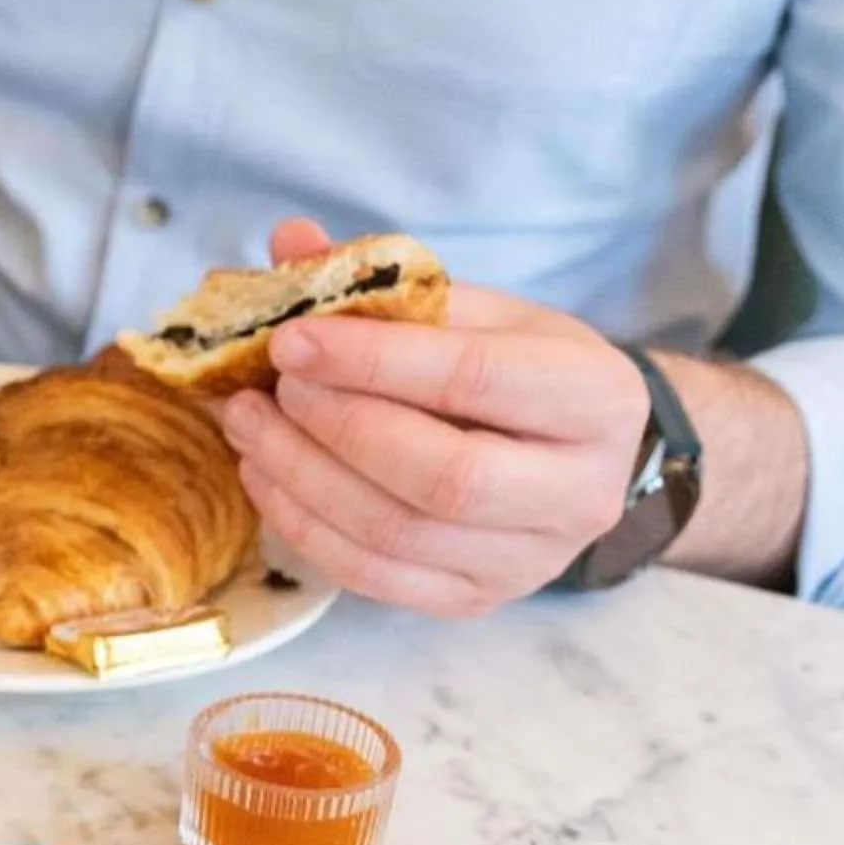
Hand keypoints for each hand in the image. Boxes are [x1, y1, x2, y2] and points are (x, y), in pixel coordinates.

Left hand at [216, 220, 648, 617]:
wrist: (580, 458)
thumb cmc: (521, 372)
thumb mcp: (479, 312)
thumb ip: (390, 282)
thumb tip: (289, 243)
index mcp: (596, 398)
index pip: (473, 380)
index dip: (371, 361)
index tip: (291, 340)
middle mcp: (579, 491)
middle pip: (441, 475)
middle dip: (334, 428)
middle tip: (268, 390)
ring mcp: (529, 560)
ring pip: (397, 533)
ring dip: (301, 478)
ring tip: (247, 426)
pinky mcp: (475, 601)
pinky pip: (373, 577)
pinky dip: (303, 527)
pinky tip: (266, 477)